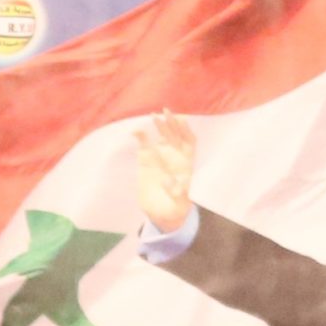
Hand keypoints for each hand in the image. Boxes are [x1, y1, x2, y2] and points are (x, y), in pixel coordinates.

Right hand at [135, 111, 196, 234]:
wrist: (160, 212)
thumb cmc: (176, 208)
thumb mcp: (179, 204)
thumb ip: (177, 193)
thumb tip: (170, 181)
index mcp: (186, 163)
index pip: (189, 142)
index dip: (186, 131)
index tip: (181, 120)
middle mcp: (174, 156)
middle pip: (175, 134)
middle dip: (172, 123)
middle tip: (166, 112)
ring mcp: (160, 156)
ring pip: (162, 136)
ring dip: (159, 125)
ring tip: (153, 116)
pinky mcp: (146, 159)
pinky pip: (144, 144)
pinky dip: (141, 136)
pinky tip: (136, 131)